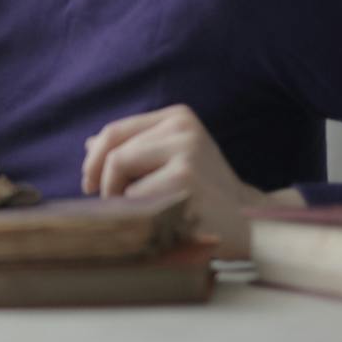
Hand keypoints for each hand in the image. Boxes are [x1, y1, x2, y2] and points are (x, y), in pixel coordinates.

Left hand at [80, 104, 302, 257]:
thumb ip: (134, 149)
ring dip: (119, 200)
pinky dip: (137, 214)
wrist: (251, 223)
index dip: (94, 160)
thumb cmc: (204, 193)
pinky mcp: (185, 180)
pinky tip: (158, 223)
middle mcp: (183, 129)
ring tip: (141, 214)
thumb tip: (90, 144)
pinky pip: (135, 198)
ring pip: (120, 172)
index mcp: (178, 118)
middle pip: (114, 152)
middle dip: (103, 182)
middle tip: (109, 205)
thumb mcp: (172, 160)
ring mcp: (187, 153)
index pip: (115, 131)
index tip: (90, 184)